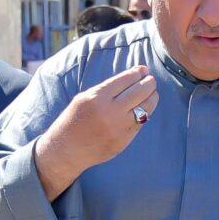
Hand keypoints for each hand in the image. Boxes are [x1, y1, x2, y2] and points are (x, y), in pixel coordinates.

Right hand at [37, 66, 159, 197]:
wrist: (66, 150)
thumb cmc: (74, 119)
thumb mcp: (84, 98)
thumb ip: (108, 88)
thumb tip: (135, 76)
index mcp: (97, 98)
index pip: (124, 80)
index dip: (137, 73)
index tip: (143, 70)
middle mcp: (109, 112)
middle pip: (139, 92)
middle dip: (149, 83)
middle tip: (151, 79)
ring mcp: (118, 128)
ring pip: (145, 108)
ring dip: (152, 97)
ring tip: (152, 92)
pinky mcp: (124, 141)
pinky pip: (140, 123)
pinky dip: (145, 112)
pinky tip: (144, 107)